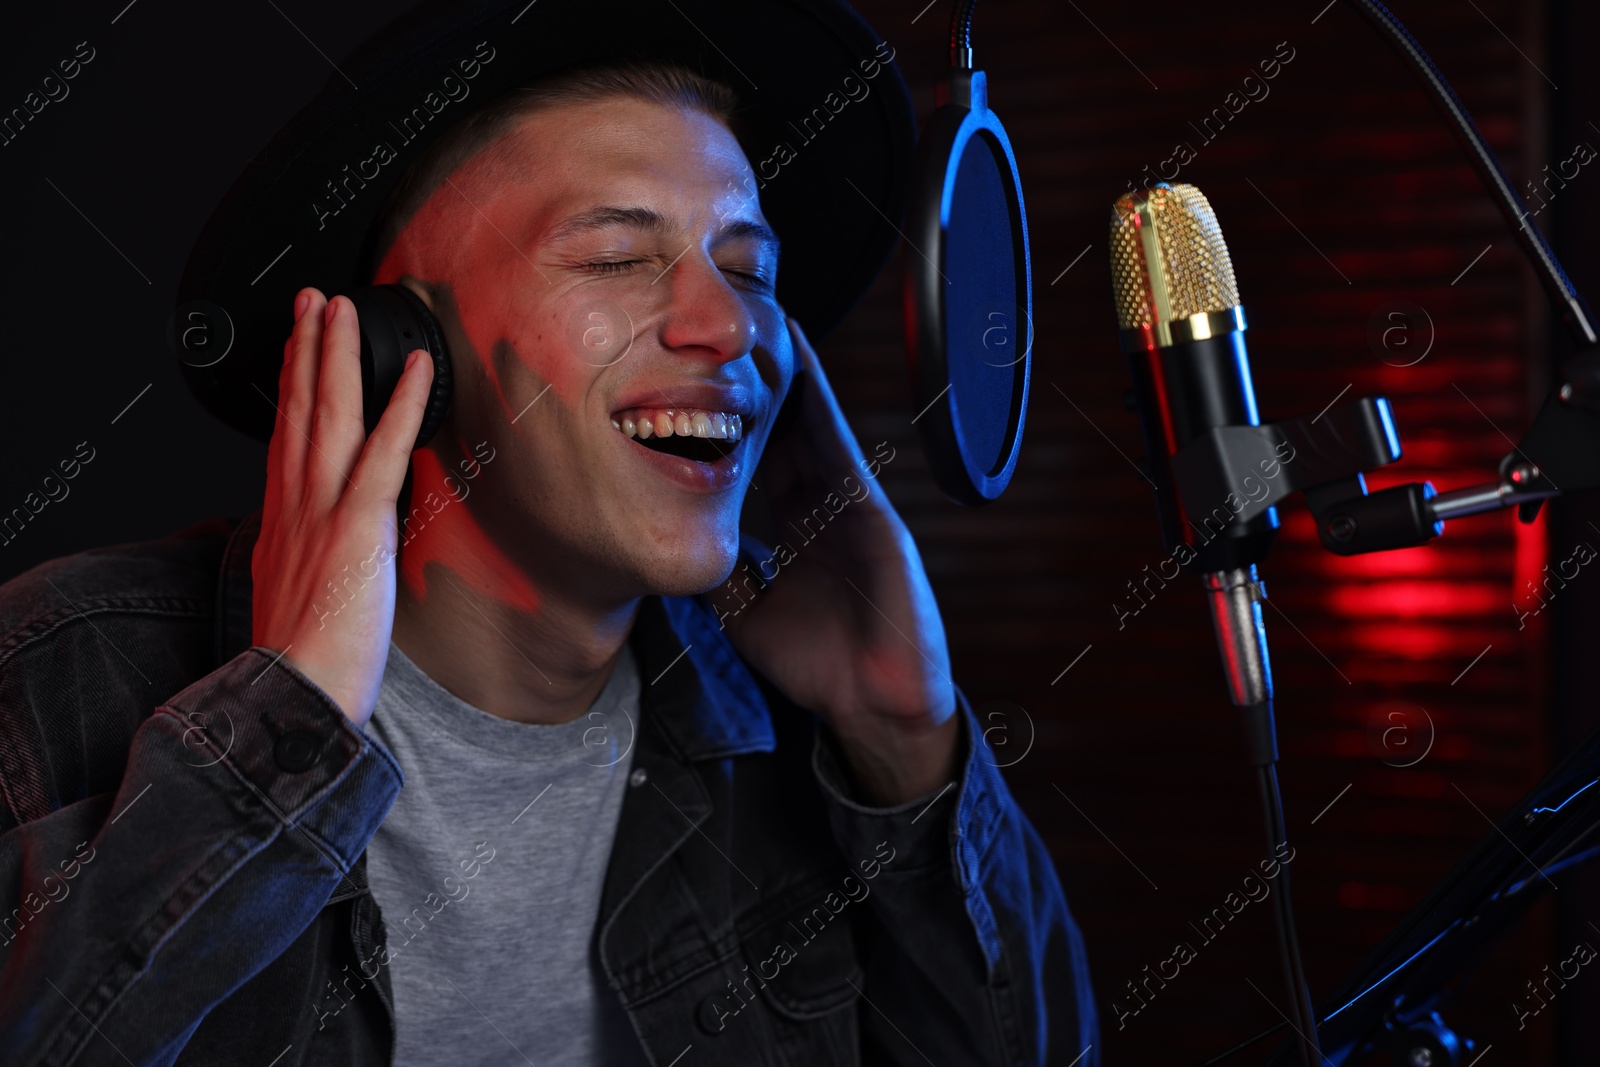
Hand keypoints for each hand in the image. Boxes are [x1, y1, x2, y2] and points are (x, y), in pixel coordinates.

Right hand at [251, 288, 432, 728]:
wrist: (294, 694)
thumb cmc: (303, 662)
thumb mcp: (294, 598)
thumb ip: (308, 559)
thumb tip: (326, 545)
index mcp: (280, 524)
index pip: (285, 439)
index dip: (289, 389)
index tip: (295, 351)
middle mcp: (292, 506)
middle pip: (297, 411)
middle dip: (305, 350)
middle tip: (313, 303)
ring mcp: (320, 511)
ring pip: (327, 415)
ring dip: (335, 354)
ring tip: (342, 310)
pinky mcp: (355, 526)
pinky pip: (382, 452)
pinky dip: (402, 406)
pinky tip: (418, 370)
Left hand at [708, 316, 958, 804]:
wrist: (875, 705)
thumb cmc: (818, 665)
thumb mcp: (747, 611)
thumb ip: (720, 572)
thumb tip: (671, 541)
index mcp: (800, 528)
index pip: (760, 460)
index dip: (731, 421)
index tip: (695, 380)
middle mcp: (826, 507)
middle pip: (785, 430)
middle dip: (757, 383)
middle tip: (723, 331)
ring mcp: (853, 505)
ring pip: (813, 425)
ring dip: (790, 373)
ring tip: (762, 319)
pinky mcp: (874, 513)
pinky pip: (840, 448)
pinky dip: (821, 403)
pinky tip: (801, 363)